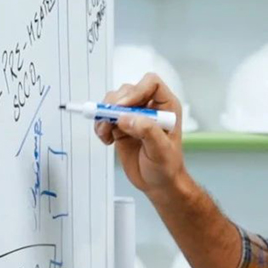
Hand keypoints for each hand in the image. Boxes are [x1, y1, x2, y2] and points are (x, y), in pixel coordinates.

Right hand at [95, 73, 185, 196]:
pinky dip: (100, 125)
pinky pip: (105, 116)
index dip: (136, 91)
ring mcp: (134, 116)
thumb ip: (147, 131)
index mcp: (166, 107)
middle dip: (115, 104)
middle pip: (128, 90)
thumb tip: (126, 117)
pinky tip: (105, 139)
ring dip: (104, 114)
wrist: (158, 183)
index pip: (151, 83)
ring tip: (105, 133)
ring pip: (114, 101)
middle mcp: (150, 107)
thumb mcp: (161, 150)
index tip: (123, 107)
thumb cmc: (167, 167)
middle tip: (109, 121)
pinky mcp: (121, 126)